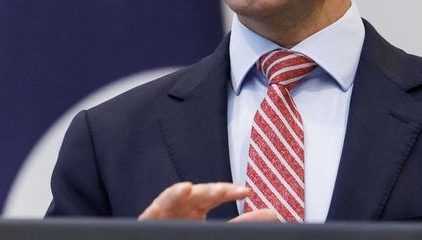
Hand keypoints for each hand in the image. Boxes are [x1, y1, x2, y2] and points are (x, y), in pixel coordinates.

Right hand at [138, 182, 277, 221]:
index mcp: (197, 209)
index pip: (214, 195)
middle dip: (209, 190)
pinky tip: (164, 203)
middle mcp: (181, 209)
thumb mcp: (215, 230)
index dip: (228, 191)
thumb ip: (241, 223)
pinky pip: (152, 213)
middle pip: (195, 195)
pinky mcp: (149, 223)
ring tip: (189, 188)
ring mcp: (164, 215)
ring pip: (171, 200)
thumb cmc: (186, 234)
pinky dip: (158, 208)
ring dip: (178, 193)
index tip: (246, 191)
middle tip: (225, 190)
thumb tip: (272, 213)